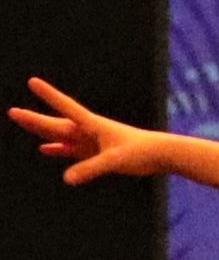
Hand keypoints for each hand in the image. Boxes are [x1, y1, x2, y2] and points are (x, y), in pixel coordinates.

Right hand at [9, 78, 167, 183]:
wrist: (161, 154)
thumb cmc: (142, 152)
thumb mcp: (115, 160)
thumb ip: (91, 168)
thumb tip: (67, 178)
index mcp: (93, 125)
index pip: (66, 107)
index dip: (49, 95)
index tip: (33, 82)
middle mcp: (89, 131)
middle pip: (56, 124)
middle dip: (34, 119)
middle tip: (12, 112)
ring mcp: (91, 141)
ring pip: (60, 135)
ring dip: (41, 131)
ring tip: (23, 120)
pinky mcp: (96, 152)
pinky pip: (70, 150)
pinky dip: (57, 149)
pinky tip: (45, 149)